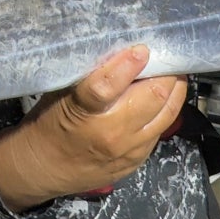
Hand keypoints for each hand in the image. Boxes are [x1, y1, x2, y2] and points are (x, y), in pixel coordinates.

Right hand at [0, 45, 187, 211]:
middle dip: (166, 73)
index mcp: (83, 113)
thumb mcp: (60, 94)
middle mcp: (111, 133)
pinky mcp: (138, 160)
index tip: (141, 48)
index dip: (128, 64)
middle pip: (153, 97)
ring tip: (174, 74)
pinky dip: (165, 110)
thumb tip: (121, 51)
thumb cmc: (48, 124)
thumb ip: (90, 76)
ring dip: (175, 90)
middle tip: (167, 57)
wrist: (44, 169)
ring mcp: (129, 149)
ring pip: (167, 113)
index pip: (108, 86)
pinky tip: (164, 98)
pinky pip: (161, 129)